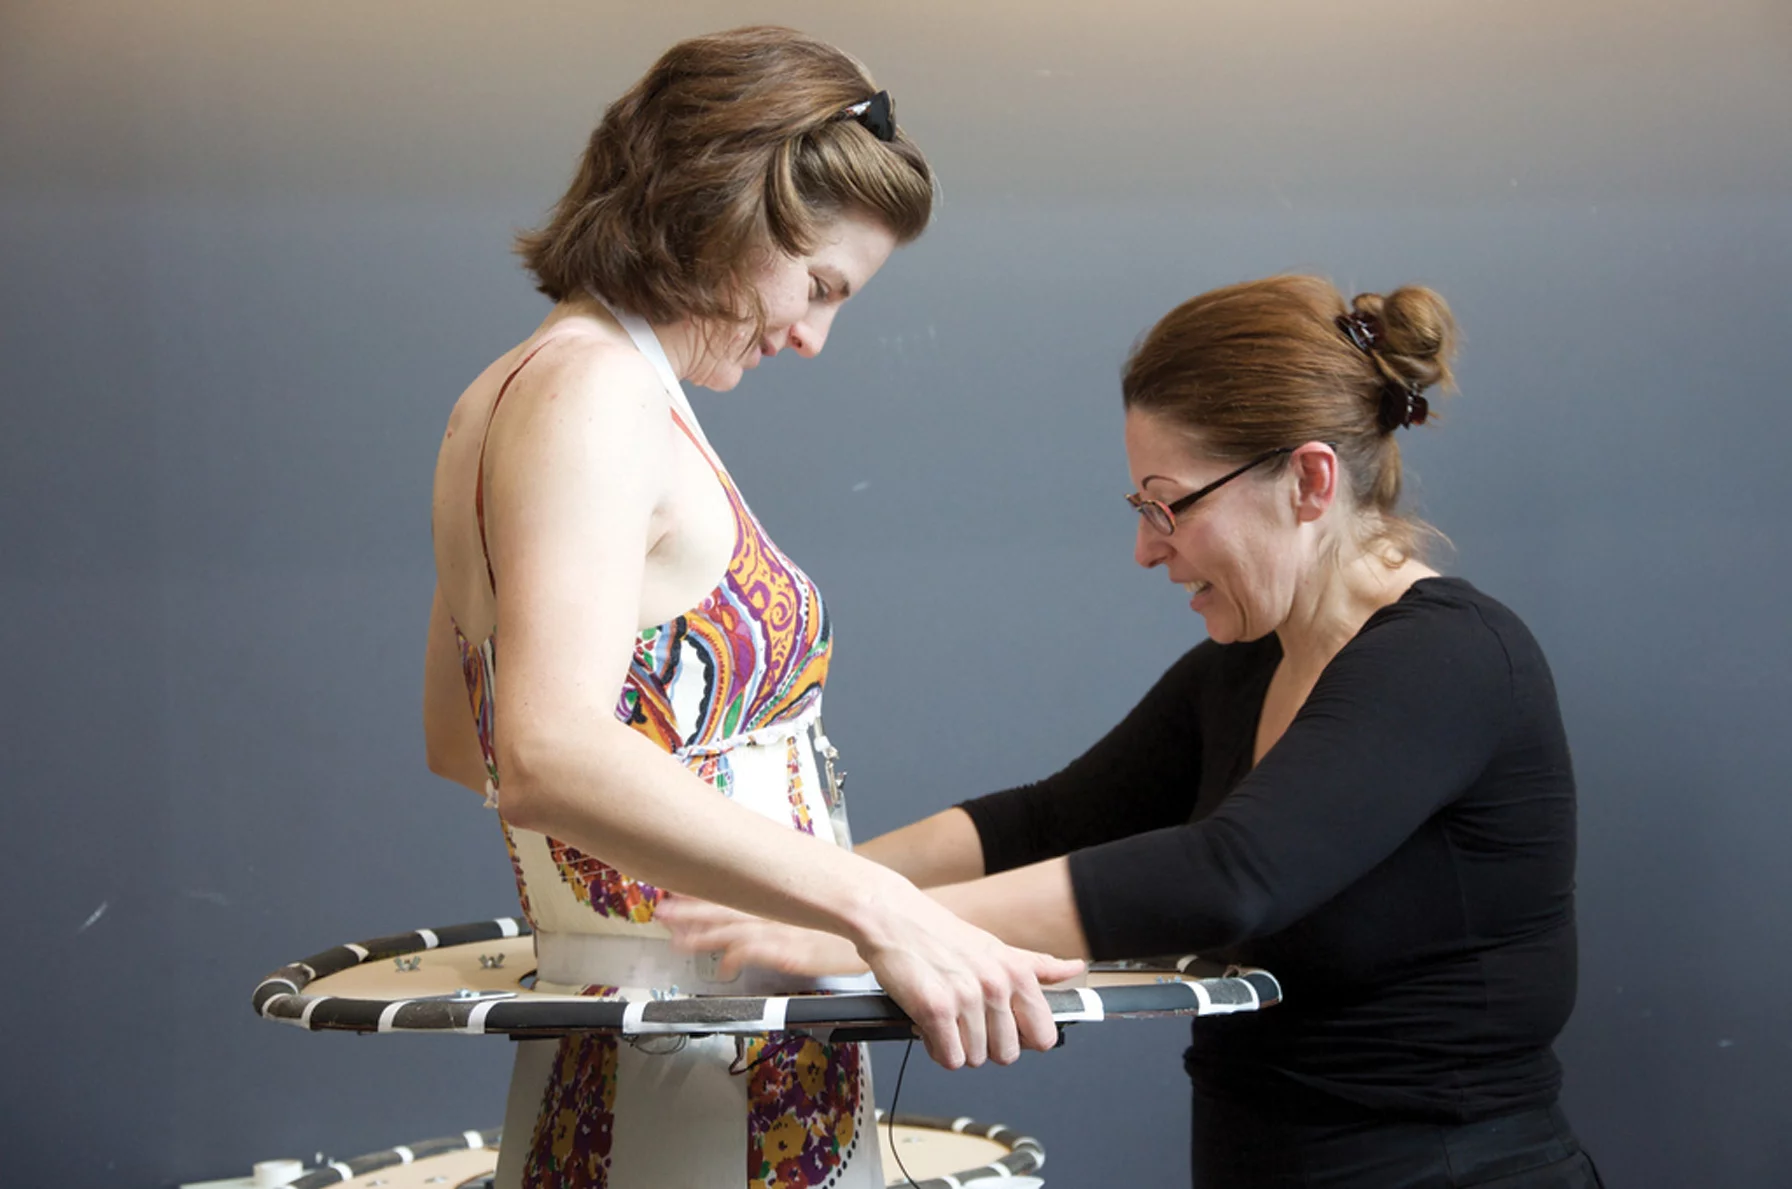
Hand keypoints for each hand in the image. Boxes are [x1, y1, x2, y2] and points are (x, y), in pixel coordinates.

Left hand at [659, 896, 868, 979]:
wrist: (884, 920)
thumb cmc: (848, 914)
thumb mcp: (812, 898)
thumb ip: (783, 901)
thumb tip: (758, 900)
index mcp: (778, 898)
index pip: (732, 890)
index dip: (702, 892)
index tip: (674, 890)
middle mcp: (777, 912)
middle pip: (726, 909)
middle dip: (691, 911)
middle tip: (661, 912)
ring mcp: (785, 932)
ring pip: (736, 932)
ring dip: (705, 935)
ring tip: (677, 938)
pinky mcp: (796, 954)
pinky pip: (760, 956)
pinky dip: (738, 960)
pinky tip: (722, 969)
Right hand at [850, 877, 1084, 1070]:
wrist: (893, 919)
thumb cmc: (941, 935)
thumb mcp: (997, 948)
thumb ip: (1037, 966)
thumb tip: (1074, 968)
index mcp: (1017, 972)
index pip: (1044, 1036)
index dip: (1023, 1040)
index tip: (1005, 1030)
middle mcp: (996, 985)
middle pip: (1006, 1054)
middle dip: (984, 1046)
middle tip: (966, 1021)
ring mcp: (966, 999)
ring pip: (974, 1059)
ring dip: (956, 1045)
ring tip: (944, 1017)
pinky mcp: (935, 1010)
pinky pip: (949, 1058)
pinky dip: (936, 1048)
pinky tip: (929, 1025)